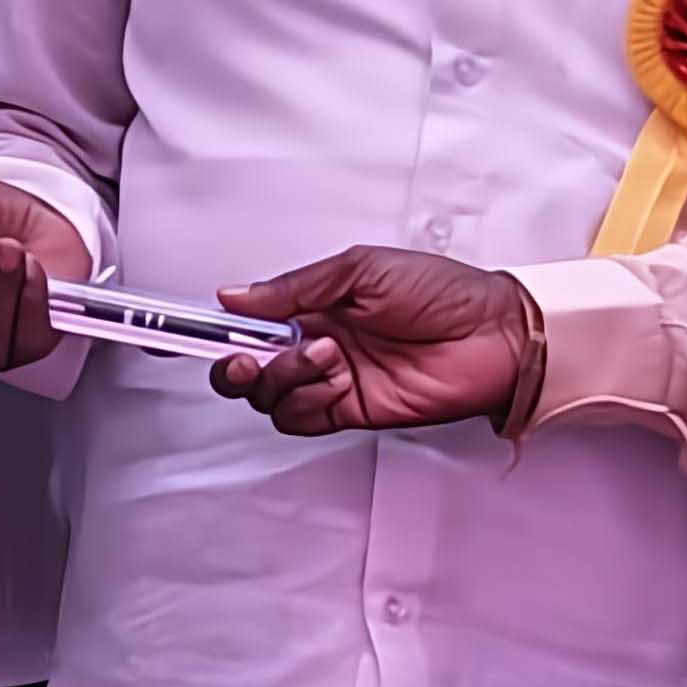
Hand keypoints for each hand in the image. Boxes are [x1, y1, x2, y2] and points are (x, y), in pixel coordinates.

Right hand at [212, 246, 537, 434]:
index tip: (190, 327)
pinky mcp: (354, 411)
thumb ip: (294, 287)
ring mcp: (334, 379)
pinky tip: (329, 378)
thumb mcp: (360, 269)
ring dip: (283, 376)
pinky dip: (303, 402)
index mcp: (315, 304)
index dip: (216, 326)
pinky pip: (303, 418)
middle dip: (235, 364)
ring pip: (272, 395)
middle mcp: (317, 342)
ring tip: (322, 353)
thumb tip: (236, 296)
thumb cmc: (443, 291)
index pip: (250, 319)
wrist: (496, 335)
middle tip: (245, 357)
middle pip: (249, 366)